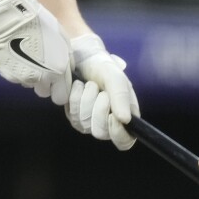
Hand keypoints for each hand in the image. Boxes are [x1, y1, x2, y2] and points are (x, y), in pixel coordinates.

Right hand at [0, 0, 71, 102]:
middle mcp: (40, 78)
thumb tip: (68, 69)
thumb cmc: (39, 23)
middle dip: (44, 84)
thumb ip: (67, 58)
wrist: (11, 18)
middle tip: (42, 68)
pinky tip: (17, 55)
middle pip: (44, 93)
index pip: (61, 96)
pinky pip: (15, 78)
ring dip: (30, 76)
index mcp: (57, 71)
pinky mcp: (7, 74)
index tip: (57, 82)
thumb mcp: (62, 39)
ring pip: (29, 85)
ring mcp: (22, 78)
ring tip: (28, 57)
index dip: (60, 89)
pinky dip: (17, 70)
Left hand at [65, 35, 138, 150]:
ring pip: (85, 124)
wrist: (80, 57)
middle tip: (100, 91)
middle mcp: (108, 122)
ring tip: (89, 84)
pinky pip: (72, 116)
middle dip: (98, 109)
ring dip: (86, 100)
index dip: (119, 135)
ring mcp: (90, 120)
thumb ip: (121, 97)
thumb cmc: (102, 66)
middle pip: (101, 133)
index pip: (125, 141)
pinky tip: (78, 86)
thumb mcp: (115, 77)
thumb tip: (126, 120)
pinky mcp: (74, 115)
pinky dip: (75, 98)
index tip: (112, 116)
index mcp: (125, 114)